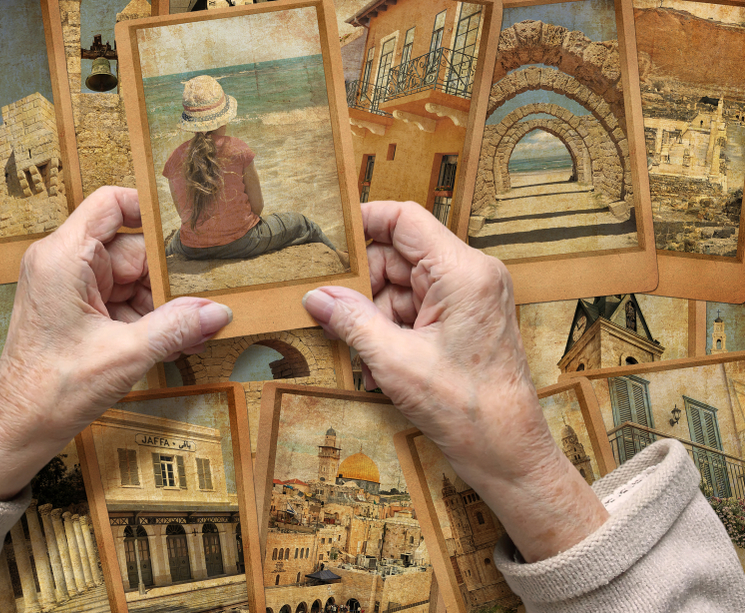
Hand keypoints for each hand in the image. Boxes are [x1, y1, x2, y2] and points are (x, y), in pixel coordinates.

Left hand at [0, 187, 232, 499]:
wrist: (18, 430)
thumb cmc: (50, 391)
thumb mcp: (124, 356)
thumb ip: (175, 328)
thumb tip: (218, 311)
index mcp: (64, 258)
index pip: (111, 204)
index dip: (151, 209)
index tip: (190, 228)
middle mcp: (65, 264)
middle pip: (133, 249)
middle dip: (169, 278)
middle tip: (207, 298)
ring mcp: (72, 288)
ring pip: (134, 279)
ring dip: (164, 305)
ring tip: (194, 332)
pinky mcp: (79, 311)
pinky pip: (124, 302)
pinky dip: (149, 319)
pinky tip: (176, 341)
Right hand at [302, 200, 606, 561]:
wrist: (507, 451)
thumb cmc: (465, 409)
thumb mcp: (394, 361)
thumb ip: (351, 320)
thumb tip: (316, 297)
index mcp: (463, 272)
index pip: (406, 220)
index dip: (364, 220)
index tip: (329, 234)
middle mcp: (472, 275)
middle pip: (401, 254)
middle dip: (364, 281)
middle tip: (329, 305)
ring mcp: (471, 297)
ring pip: (405, 283)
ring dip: (376, 310)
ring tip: (361, 347)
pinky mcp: (466, 319)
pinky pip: (418, 306)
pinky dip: (392, 326)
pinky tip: (378, 357)